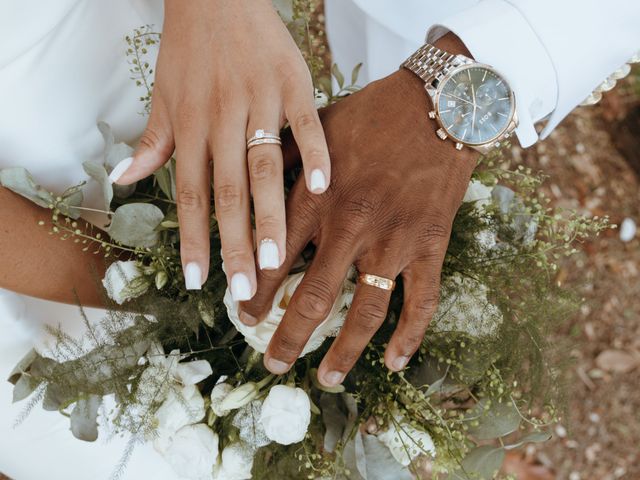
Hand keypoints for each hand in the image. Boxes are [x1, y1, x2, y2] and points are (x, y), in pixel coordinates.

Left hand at [110, 0, 329, 296]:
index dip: (193, 240)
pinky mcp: (293, 81)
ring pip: (265, 164)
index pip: (189, 194)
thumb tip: (124, 181)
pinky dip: (314, 151)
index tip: (199, 281)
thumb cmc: (189, 48)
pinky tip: (321, 187)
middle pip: (228, 190)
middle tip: (243, 288)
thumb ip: (152, 141)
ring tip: (275, 259)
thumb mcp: (163, 93)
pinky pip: (305, 120)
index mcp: (191, 125)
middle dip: (235, 243)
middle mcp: (222, 118)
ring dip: (270, 213)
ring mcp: (260, 100)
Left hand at [239, 35, 477, 385]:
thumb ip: (286, 164)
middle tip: (271, 362)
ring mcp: (393, 240)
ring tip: (326, 379)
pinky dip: (410, 336)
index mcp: (317, 198)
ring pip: (364, 311)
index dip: (255, 294)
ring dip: (343, 351)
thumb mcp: (315, 130)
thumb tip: (253, 189)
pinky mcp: (430, 245)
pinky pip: (421, 300)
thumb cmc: (371, 114)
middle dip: (287, 337)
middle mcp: (350, 226)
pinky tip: (396, 363)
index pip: (275, 261)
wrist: (436, 104)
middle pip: (313, 298)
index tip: (242, 315)